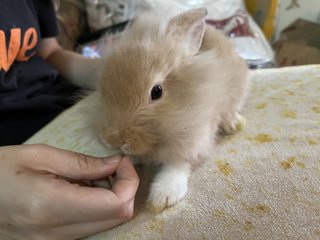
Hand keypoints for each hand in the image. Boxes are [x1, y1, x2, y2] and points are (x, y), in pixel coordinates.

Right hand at [0, 144, 138, 239]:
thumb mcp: (38, 156)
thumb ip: (82, 163)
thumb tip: (115, 164)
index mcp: (52, 206)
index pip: (116, 204)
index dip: (129, 181)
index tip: (121, 161)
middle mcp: (56, 233)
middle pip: (118, 216)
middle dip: (124, 188)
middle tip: (110, 166)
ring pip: (107, 222)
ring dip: (111, 197)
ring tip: (90, 176)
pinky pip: (91, 226)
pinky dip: (97, 206)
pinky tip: (80, 189)